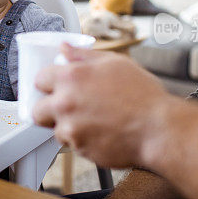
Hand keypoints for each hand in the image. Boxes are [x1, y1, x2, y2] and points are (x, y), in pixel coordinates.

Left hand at [33, 44, 174, 168]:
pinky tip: (102, 131)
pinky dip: (83, 140)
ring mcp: (71, 129)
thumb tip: (65, 48)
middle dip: (49, 109)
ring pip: (56, 129)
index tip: (55, 86)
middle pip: (38, 110)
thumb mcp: (115, 63)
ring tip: (94, 120)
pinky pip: (73, 145)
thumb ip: (83, 55)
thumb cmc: (143, 96)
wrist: (159, 129)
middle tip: (67, 107)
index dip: (49, 82)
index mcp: (71, 78)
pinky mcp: (80, 150)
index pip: (39, 79)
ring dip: (68, 126)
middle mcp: (65, 103)